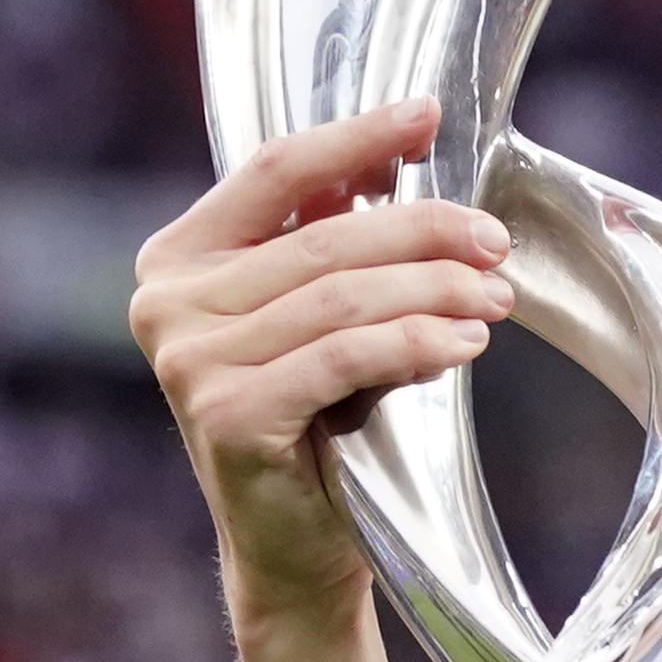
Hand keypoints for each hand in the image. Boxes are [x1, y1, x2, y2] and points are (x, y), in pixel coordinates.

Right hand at [130, 101, 519, 619]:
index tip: (427, 114)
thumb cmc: (316, 420)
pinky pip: (344, 356)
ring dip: (434, 289)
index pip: (276, 171)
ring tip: (493, 298)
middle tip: (494, 242)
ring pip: (342, 295)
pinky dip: (416, 343)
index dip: (357, 137)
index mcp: (180, 258)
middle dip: (424, 230)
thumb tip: (406, 160)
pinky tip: (464, 346)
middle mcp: (168, 302)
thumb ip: (340, 243)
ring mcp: (189, 361)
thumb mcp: (324, 317)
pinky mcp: (227, 414)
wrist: (292, 547)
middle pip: (324, 236)